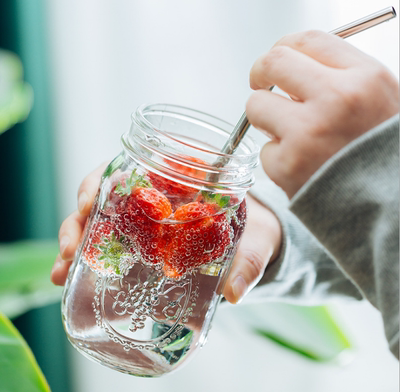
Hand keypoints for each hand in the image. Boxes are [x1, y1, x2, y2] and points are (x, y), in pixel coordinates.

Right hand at [51, 164, 281, 303]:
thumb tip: (234, 293)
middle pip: (105, 196)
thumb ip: (251, 259)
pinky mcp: (141, 245)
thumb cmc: (255, 228)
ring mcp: (145, 222)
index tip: (91, 201)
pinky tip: (68, 277)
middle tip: (72, 246)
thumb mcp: (257, 238)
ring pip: (99, 223)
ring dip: (75, 242)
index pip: (130, 168)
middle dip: (81, 219)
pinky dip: (85, 261)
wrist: (256, 242)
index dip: (103, 180)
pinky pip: (107, 247)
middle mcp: (156, 198)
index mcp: (179, 180)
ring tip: (62, 269)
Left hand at [246, 30, 398, 197]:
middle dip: (260, 73)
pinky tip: (300, 167)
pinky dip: (276, 158)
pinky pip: (264, 151)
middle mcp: (335, 100)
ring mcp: (308, 134)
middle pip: (274, 63)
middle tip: (260, 86)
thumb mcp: (382, 102)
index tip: (276, 63)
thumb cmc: (383, 157)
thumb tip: (296, 70)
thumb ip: (344, 78)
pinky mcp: (288, 167)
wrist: (390, 209)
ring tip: (290, 136)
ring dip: (265, 118)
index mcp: (365, 78)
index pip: (308, 41)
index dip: (284, 47)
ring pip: (256, 106)